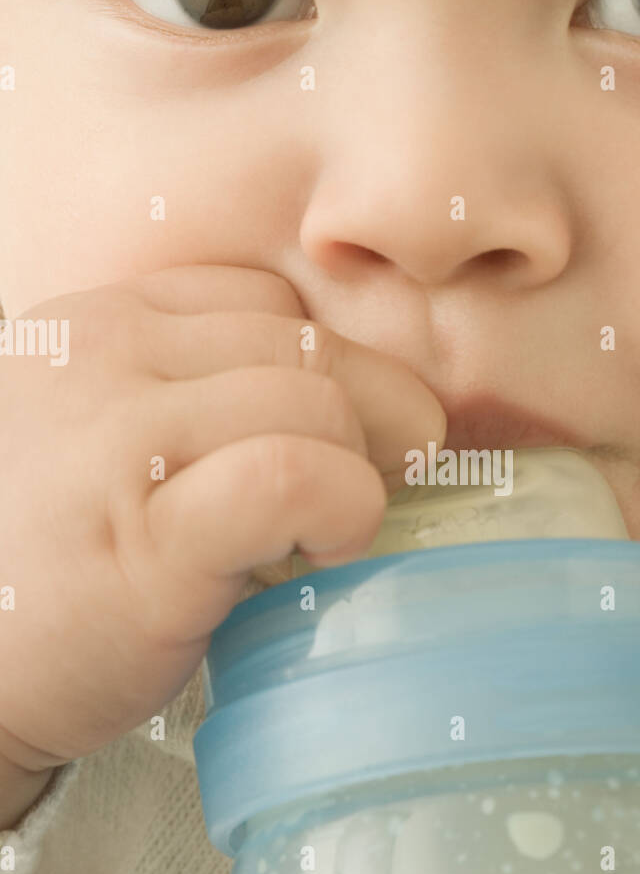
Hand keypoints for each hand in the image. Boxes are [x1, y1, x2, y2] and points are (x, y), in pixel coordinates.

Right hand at [0, 266, 444, 769]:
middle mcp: (104, 361)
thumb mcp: (91, 441)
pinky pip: (293, 477)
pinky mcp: (150, 537)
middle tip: (357, 497)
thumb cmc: (36, 571)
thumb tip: (347, 405)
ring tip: (323, 538)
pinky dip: (342, 510)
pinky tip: (321, 556)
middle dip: (368, 423)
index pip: (266, 303)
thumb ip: (182, 400)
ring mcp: (122, 440)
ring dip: (357, 475)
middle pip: (306, 346)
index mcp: (94, 328)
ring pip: (317, 401)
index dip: (330, 371)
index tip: (338, 443)